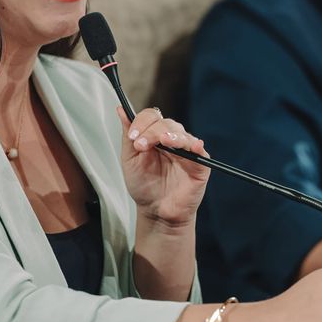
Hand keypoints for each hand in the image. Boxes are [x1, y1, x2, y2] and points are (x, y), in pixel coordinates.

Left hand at [117, 107, 209, 226]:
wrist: (155, 211)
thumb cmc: (144, 186)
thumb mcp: (130, 159)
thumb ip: (128, 134)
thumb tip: (120, 110)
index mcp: (156, 135)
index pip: (152, 117)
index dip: (142, 122)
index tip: (133, 136)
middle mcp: (172, 139)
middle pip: (167, 123)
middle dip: (152, 131)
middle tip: (141, 145)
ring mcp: (187, 151)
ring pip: (182, 134)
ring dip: (171, 135)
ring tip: (163, 142)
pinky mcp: (200, 165)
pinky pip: (200, 152)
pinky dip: (196, 146)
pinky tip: (192, 145)